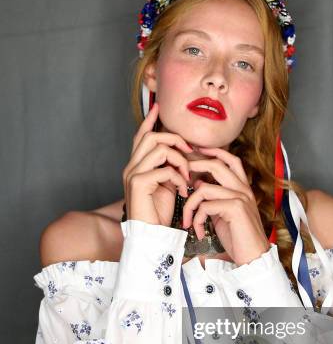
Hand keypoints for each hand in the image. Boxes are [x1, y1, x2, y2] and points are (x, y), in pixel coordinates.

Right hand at [122, 103, 192, 224]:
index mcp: (137, 166)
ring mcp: (133, 174)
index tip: (159, 107)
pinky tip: (183, 190)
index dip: (150, 121)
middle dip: (174, 139)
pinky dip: (178, 177)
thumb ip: (170, 167)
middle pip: (151, 137)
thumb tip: (183, 153)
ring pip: (159, 149)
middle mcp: (131, 167)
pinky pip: (164, 169)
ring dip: (180, 159)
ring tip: (187, 175)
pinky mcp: (139, 184)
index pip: (141, 136)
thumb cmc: (159, 213)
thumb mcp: (167, 185)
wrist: (151, 236)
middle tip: (189, 150)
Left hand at [182, 147, 270, 265]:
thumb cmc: (238, 237)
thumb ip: (215, 198)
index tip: (196, 151)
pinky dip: (196, 219)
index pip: (230, 160)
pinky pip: (205, 206)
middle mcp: (243, 189)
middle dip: (195, 167)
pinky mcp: (235, 208)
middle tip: (181, 177)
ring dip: (189, 205)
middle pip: (217, 165)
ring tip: (187, 220)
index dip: (214, 151)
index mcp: (243, 188)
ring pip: (204, 188)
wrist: (253, 257)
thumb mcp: (224, 213)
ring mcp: (241, 197)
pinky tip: (198, 232)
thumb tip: (199, 184)